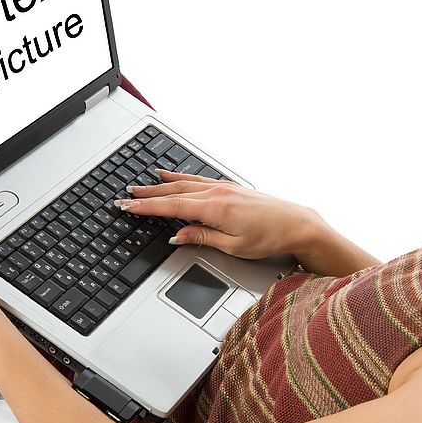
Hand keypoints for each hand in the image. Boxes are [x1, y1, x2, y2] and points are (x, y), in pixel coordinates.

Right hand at [117, 169, 323, 259]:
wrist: (296, 224)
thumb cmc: (270, 237)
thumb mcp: (233, 246)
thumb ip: (202, 237)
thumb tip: (178, 235)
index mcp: (215, 208)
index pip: (172, 206)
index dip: (146, 207)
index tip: (127, 207)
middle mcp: (218, 193)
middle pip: (173, 191)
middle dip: (147, 195)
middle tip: (125, 196)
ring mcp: (224, 188)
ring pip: (185, 183)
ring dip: (161, 184)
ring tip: (142, 184)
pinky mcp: (231, 187)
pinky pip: (199, 180)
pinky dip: (181, 178)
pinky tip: (174, 176)